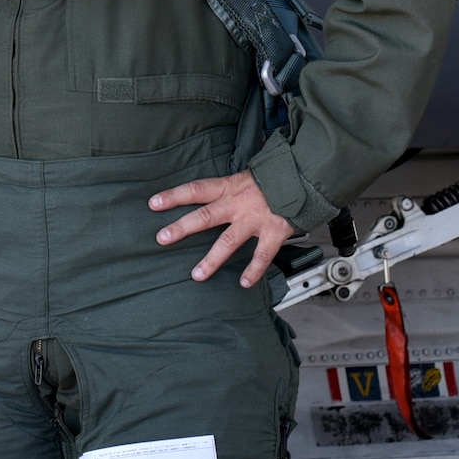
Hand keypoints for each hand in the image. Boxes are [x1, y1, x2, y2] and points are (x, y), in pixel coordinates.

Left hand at [148, 171, 297, 288]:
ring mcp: (255, 219)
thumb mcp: (245, 176)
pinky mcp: (274, 231)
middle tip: (162, 238)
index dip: (173, 196)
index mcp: (229, 187)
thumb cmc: (273, 178)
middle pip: (204, 216)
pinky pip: (262, 255)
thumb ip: (227, 188)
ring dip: (212, 259)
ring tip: (197, 275)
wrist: (305, 177)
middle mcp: (238, 203)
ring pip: (229, 241)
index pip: (195, 189)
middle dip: (181, 228)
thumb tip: (208, 194)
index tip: (153, 204)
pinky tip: (244, 282)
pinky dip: (254, 270)